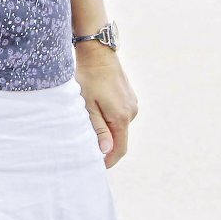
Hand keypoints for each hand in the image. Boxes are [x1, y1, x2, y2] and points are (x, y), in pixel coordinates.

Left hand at [74, 43, 137, 167]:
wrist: (98, 53)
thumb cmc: (89, 79)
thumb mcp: (88, 107)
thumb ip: (98, 130)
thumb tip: (106, 151)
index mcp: (122, 117)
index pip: (119, 149)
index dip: (109, 161)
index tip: (96, 166)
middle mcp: (131, 112)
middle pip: (120, 138)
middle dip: (107, 147)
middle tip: (88, 149)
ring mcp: (132, 103)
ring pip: (120, 127)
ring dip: (108, 131)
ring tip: (90, 128)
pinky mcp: (129, 97)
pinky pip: (120, 115)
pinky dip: (110, 119)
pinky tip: (97, 112)